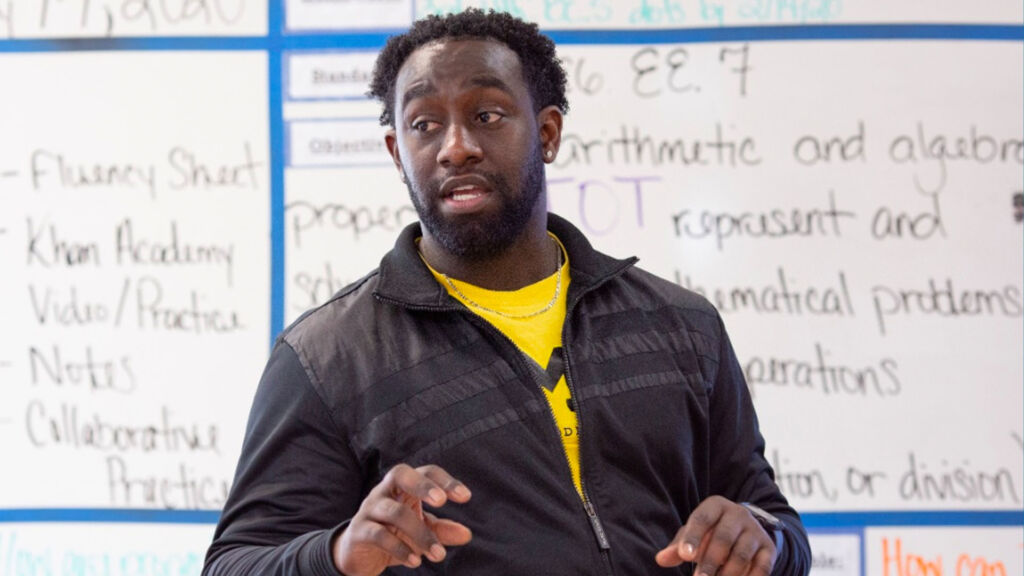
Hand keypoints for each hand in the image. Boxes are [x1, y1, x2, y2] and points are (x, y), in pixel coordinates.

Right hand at [332, 463, 472, 575]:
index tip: (466, 497)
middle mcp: (384, 491)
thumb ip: (442, 530)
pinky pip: (379, 535)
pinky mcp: (358, 531)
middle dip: (422, 486)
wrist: (357, 554)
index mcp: (402, 486)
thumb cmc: (393, 534)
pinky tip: (416, 561)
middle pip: (400, 474)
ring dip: (420, 533)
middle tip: (442, 502)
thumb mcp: (420, 531)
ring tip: (438, 554)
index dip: (445, 480)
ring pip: (394, 512)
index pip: (425, 472)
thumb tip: (466, 534)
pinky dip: (400, 549)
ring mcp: (369, 509)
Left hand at [655, 496, 776, 575]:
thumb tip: (661, 559)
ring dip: (727, 574)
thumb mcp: (694, 534)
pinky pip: (762, 568)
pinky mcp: (769, 549)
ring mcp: (756, 531)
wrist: (746, 532)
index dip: (693, 537)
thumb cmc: (711, 534)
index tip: (685, 556)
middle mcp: (738, 514)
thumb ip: (678, 547)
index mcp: (716, 506)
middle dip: (710, 562)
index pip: (703, 519)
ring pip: (741, 555)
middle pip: (723, 538)